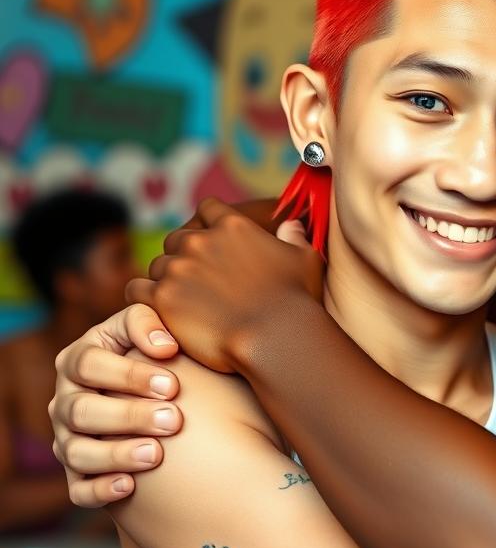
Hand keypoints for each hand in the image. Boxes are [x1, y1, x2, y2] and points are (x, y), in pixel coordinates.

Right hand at [49, 304, 183, 507]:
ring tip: (156, 455)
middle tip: (173, 420)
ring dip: (116, 455)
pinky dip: (100, 490)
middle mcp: (67, 401)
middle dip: (128, 416)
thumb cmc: (158, 360)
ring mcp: (69, 440)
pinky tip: (129, 487)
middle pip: (82, 410)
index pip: (88, 364)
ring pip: (78, 452)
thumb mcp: (149, 331)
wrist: (164, 401)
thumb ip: (149, 323)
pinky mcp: (79, 475)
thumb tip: (164, 346)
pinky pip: (79, 490)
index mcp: (78, 361)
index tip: (173, 385)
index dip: (128, 374)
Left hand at [127, 198, 323, 373]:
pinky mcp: (161, 298)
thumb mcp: (306, 260)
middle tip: (197, 280)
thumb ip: (294, 237)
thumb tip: (291, 224)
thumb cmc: (296, 302)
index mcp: (232, 226)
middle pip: (178, 238)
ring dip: (167, 279)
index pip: (207, 208)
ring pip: (158, 265)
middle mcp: (200, 241)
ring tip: (181, 300)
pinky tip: (156, 309)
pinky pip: (136, 290)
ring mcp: (177, 269)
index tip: (212, 242)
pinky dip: (144, 298)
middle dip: (185, 255)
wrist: (275, 338)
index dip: (207, 224)